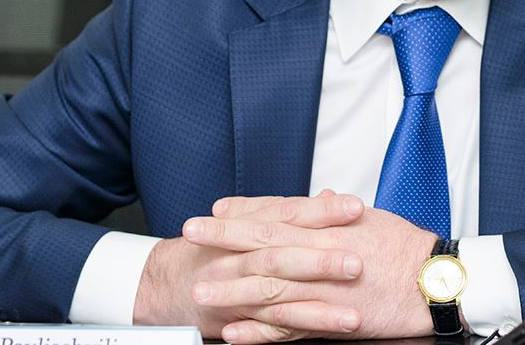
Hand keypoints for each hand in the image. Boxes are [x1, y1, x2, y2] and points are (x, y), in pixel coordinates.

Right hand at [133, 191, 366, 341]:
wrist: (167, 281)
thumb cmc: (214, 248)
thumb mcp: (248, 220)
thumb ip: (289, 211)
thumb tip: (328, 195)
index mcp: (252, 228)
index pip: (290, 213)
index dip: (322, 210)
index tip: (355, 207)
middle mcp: (244, 257)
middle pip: (285, 255)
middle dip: (322, 260)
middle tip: (358, 262)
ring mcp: (240, 290)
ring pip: (281, 297)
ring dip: (318, 308)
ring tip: (352, 315)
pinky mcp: (239, 320)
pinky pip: (271, 330)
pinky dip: (294, 332)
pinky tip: (323, 336)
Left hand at [185, 196, 437, 342]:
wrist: (436, 281)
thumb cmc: (409, 249)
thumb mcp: (373, 221)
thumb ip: (339, 214)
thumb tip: (322, 198)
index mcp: (328, 228)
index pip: (277, 214)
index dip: (243, 211)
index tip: (216, 210)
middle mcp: (320, 255)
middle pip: (262, 245)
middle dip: (223, 240)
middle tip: (190, 235)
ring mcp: (322, 290)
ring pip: (268, 288)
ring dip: (230, 289)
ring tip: (199, 291)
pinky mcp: (332, 321)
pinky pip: (288, 329)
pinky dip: (259, 332)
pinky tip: (234, 333)